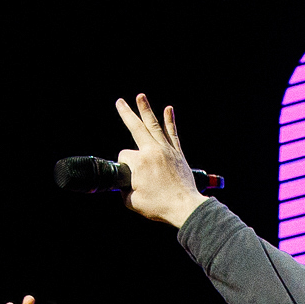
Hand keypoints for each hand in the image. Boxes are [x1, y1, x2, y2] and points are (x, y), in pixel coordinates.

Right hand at [115, 95, 207, 228]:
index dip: (124, 167)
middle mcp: (153, 151)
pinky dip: (170, 121)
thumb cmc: (160, 206)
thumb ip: (124, 190)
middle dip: (126, 114)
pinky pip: (172, 133)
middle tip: (119, 102)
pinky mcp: (177, 154)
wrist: (185, 207)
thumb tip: (124, 184)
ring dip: (146, 110)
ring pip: (154, 125)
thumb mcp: (133, 202)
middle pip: (136, 127)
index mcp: (140, 162)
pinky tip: (168, 109)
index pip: (124, 156)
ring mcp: (167, 150)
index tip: (131, 179)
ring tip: (140, 96)